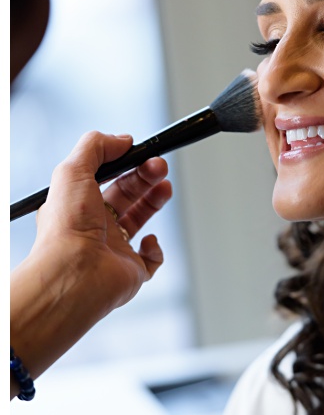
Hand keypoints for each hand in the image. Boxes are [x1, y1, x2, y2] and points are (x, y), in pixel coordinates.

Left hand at [32, 131, 172, 310]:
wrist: (76, 274)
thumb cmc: (67, 230)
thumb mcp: (72, 171)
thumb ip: (96, 147)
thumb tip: (122, 139)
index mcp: (77, 204)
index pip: (104, 177)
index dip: (124, 163)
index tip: (141, 152)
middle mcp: (94, 226)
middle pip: (126, 194)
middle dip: (145, 177)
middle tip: (160, 166)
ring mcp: (114, 249)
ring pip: (140, 220)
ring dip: (154, 201)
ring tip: (166, 187)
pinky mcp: (132, 270)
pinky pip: (151, 258)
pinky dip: (156, 248)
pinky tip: (148, 241)